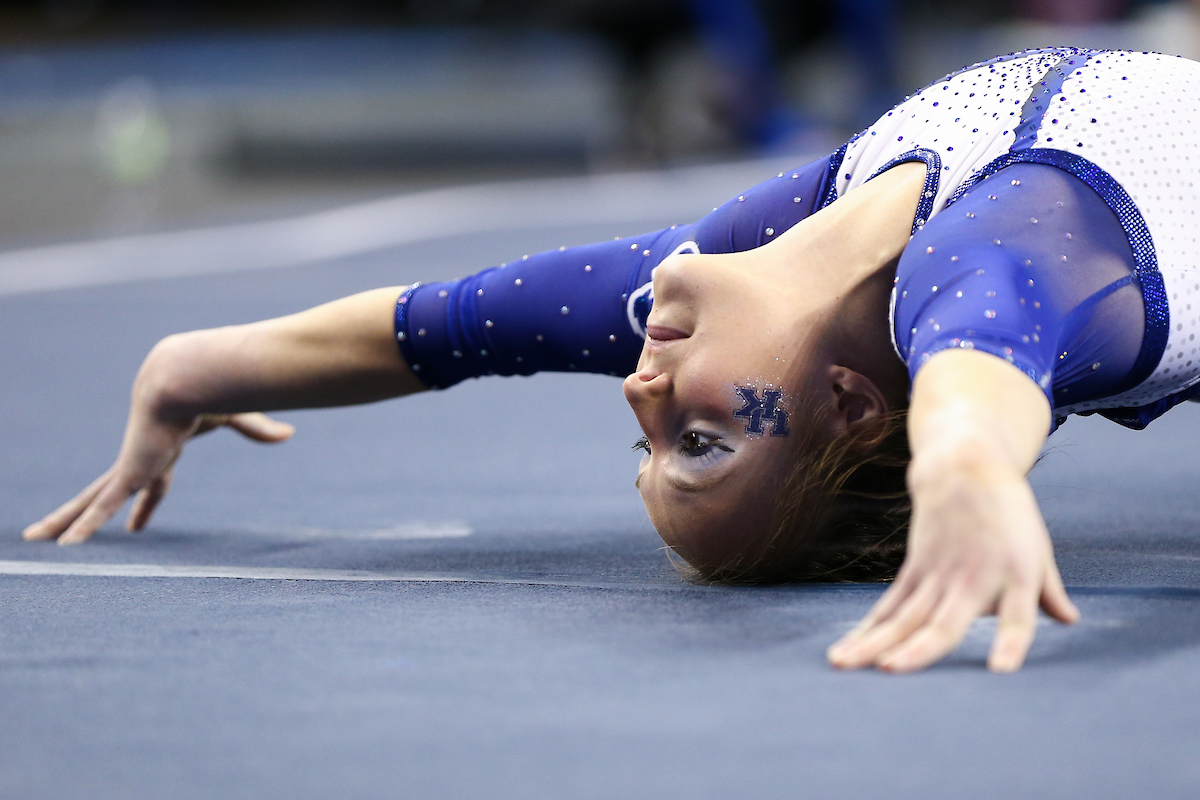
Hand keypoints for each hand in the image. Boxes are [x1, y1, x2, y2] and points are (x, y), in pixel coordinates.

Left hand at [23, 410, 292, 544]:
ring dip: (61, 521)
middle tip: (56, 532)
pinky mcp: (128, 472)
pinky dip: (85, 526)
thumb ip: (256, 429)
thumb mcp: (235, 415)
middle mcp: (138, 459)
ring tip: (31, 540)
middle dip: (80, 513)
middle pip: (103, 493)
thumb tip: (289, 434)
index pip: (150, 483)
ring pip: (87, 502)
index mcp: (161, 448)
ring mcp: (129, 467)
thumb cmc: (208, 388)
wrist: (186, 377)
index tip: (134, 524)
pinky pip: (100, 507)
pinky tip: (61, 547)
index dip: (145, 504)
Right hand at [826, 466, 1078, 672]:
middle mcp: (974, 578)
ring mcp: (938, 573)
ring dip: (871, 642)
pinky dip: (868, 628)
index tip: (1000, 670)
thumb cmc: (1009, 513)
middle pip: (943, 621)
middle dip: (916, 648)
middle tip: (888, 669)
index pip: (1017, 617)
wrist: (963, 467)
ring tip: (843, 664)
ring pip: (903, 616)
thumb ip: (1049, 590)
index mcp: (1017, 576)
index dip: (1010, 642)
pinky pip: (889, 606)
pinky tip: (847, 651)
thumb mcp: (1038, 549)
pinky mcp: (915, 568)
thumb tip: (1069, 620)